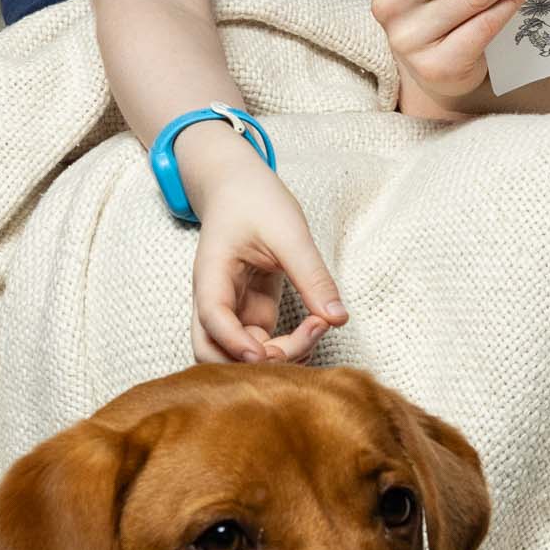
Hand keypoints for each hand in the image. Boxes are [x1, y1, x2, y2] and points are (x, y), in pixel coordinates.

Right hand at [184, 148, 344, 363]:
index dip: (235, 344)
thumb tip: (338, 318)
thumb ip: (311, 276)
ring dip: (277, 357)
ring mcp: (233, 312)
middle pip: (214, 353)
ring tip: (319, 326)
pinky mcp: (252, 314)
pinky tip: (316, 327)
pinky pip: (264, 347)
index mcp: (212, 275)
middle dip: (253, 363)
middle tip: (302, 341)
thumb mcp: (289, 232)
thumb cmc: (255, 200)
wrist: (240, 186)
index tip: (267, 355)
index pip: (212, 319)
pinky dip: (289, 348)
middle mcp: (215, 301)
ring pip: (240, 357)